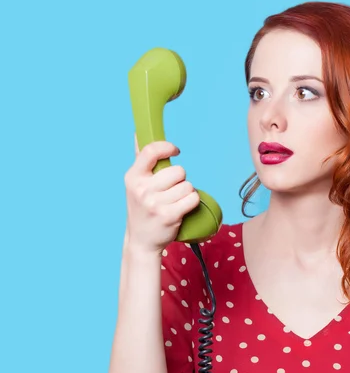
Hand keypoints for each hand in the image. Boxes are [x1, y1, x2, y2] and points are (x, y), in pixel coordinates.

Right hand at [124, 134, 199, 255]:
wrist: (141, 241)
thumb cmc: (142, 209)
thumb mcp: (135, 184)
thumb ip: (141, 159)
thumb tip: (139, 131)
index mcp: (132, 177)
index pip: (151, 151)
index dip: (167, 147)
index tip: (175, 151)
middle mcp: (142, 189)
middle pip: (178, 171)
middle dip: (180, 179)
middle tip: (171, 191)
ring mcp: (155, 203)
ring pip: (188, 186)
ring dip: (187, 193)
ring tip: (175, 202)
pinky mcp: (169, 215)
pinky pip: (193, 199)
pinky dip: (192, 202)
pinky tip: (182, 208)